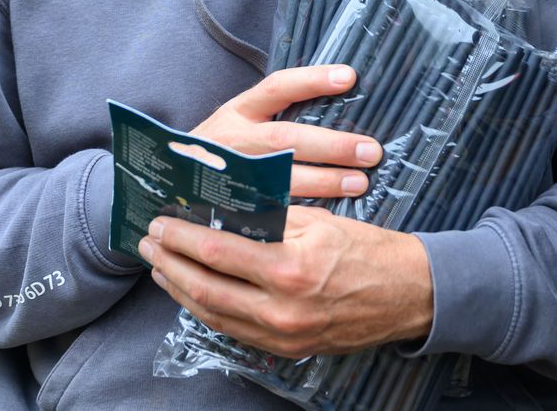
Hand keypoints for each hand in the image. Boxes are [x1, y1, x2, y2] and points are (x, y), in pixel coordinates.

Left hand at [140, 205, 432, 356]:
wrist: (409, 296)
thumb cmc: (366, 250)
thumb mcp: (316, 221)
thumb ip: (268, 218)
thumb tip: (222, 207)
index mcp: (289, 269)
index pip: (217, 253)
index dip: (181, 238)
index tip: (159, 223)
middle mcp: (281, 309)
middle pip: (205, 289)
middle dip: (169, 264)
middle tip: (147, 245)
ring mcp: (283, 335)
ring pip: (214, 315)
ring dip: (180, 290)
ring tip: (161, 268)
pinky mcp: (288, 349)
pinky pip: (235, 331)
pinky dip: (208, 310)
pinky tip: (193, 293)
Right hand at [191, 66, 381, 200]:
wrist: (168, 182)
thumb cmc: (222, 148)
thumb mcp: (239, 120)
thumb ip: (276, 114)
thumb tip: (338, 97)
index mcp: (238, 110)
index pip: (277, 87)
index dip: (311, 80)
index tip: (349, 77)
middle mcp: (233, 139)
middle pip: (285, 138)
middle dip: (330, 145)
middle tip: (370, 150)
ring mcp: (231, 174)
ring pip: (281, 176)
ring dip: (325, 181)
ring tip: (360, 182)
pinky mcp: (231, 204)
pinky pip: (270, 208)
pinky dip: (301, 211)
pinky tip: (330, 216)